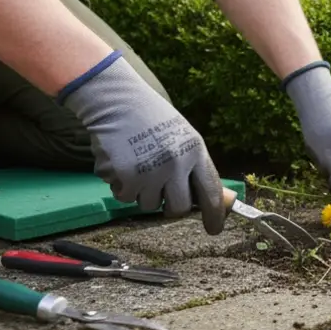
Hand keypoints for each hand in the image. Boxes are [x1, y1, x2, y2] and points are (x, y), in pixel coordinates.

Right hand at [58, 52, 226, 233]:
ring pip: (148, 205)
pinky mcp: (126, 176)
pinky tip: (120, 163)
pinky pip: (124, 197)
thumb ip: (194, 166)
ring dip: (140, 192)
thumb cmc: (150, 118)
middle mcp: (176, 163)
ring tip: (137, 165)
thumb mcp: (183, 138)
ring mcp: (151, 171)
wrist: (116, 100)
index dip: (214, 215)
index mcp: (195, 151)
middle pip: (179, 208)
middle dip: (168, 206)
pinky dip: (120, 186)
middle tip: (159, 192)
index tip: (214, 229)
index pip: (211, 192)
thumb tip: (213, 199)